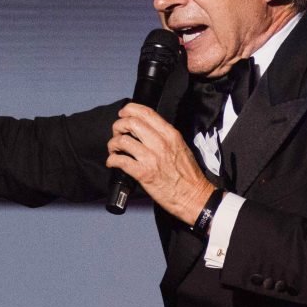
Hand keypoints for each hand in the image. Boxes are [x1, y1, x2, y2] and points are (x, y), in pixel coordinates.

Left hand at [106, 102, 213, 223]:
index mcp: (170, 134)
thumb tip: (146, 130)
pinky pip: (120, 160)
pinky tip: (113, 163)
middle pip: (131, 122)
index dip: (129, 110)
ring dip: (113, 144)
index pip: (146, 112)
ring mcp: (151, 158)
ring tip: (114, 150)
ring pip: (122, 140)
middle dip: (118, 126)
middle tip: (117, 134)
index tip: (123, 114)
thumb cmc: (188, 175)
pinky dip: (112, 160)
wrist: (194, 197)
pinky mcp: (143, 173)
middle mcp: (160, 143)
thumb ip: (165, 136)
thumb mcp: (181, 147)